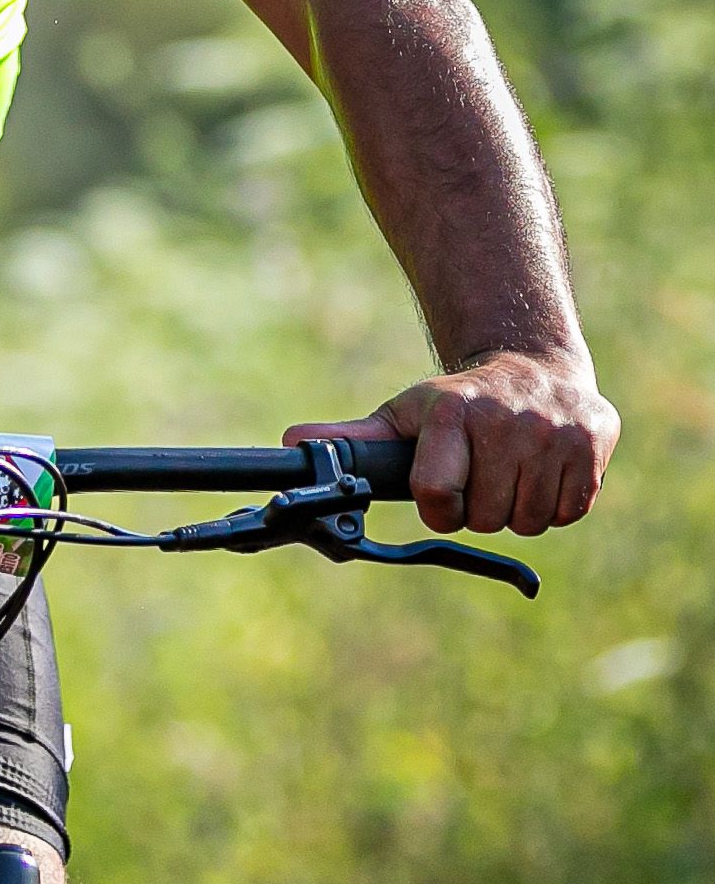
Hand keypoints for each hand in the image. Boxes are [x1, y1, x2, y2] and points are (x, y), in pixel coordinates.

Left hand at [285, 350, 619, 538]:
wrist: (533, 363)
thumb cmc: (456, 404)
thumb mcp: (404, 416)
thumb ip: (353, 440)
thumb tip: (291, 444)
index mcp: (452, 411)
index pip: (437, 499)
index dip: (439, 507)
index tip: (443, 491)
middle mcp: (505, 417)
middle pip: (486, 519)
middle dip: (479, 508)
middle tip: (481, 473)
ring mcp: (554, 430)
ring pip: (530, 520)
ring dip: (518, 507)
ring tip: (511, 469)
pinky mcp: (593, 441)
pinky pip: (570, 510)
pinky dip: (556, 502)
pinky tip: (543, 469)